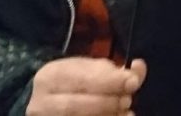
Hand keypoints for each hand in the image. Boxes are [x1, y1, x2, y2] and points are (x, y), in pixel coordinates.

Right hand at [26, 57, 146, 114]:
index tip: (133, 83)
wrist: (43, 103)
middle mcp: (41, 102)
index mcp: (50, 77)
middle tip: (127, 101)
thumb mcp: (89, 70)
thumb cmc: (72, 85)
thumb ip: (114, 71)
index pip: (80, 79)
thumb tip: (139, 68)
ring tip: (124, 113)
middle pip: (74, 106)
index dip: (109, 82)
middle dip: (107, 103)